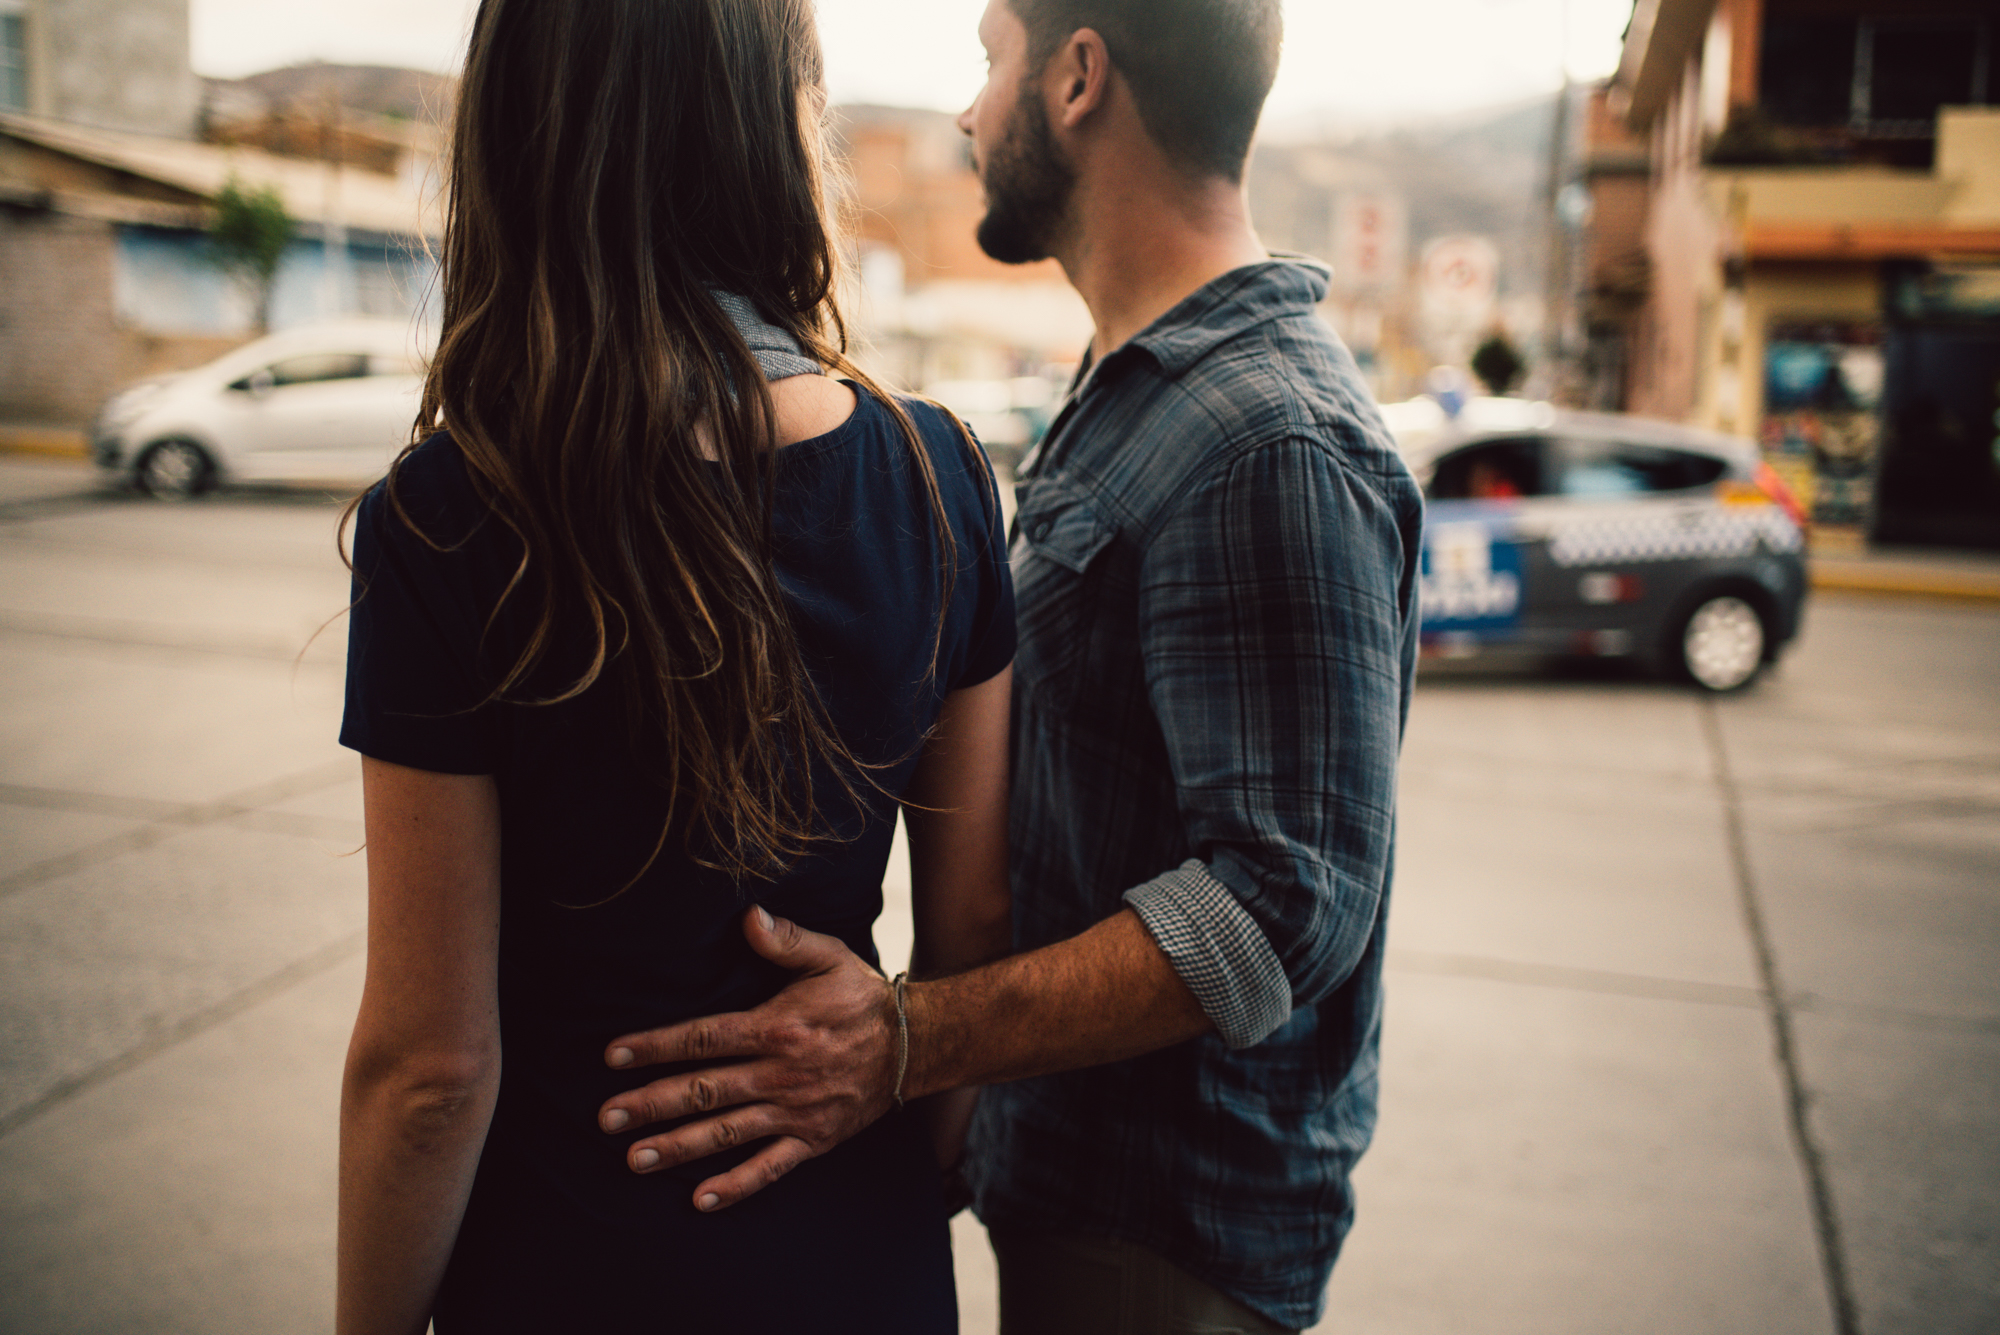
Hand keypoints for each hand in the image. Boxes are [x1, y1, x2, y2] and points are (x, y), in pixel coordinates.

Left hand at [596, 906, 898, 1211]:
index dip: (656, 1046)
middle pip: (704, 1090)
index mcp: (777, 1027)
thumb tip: (748, 917)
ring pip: (727, 1132)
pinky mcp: (813, 1140)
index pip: (705, 1037)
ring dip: (678, 1147)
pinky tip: (699, 1199)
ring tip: (634, 1159)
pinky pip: (770, 1169)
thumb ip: (786, 940)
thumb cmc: (861, 997)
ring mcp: (796, 1112)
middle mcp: (781, 1074)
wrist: (916, 1045)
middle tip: (606, 1118)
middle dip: (651, 1104)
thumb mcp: (830, 956)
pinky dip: (735, 1186)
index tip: (614, 1056)